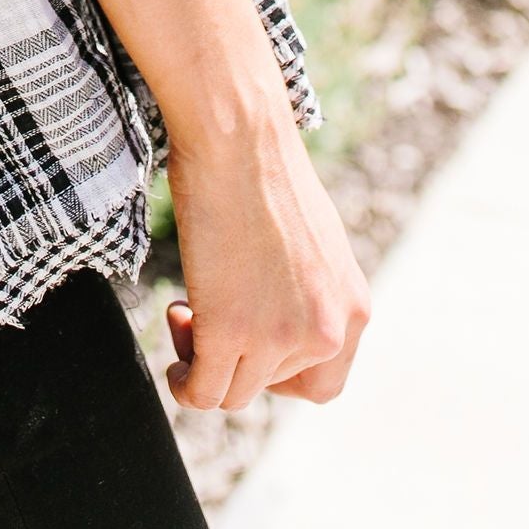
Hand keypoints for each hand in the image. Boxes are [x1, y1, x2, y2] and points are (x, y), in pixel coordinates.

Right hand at [161, 110, 369, 412]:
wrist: (238, 135)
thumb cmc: (264, 168)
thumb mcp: (314, 243)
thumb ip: (310, 291)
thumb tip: (280, 316)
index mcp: (353, 309)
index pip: (324, 382)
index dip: (281, 373)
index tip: (251, 342)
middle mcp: (326, 332)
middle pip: (274, 385)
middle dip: (239, 359)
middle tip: (208, 312)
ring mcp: (277, 336)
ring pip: (235, 392)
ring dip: (205, 365)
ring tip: (185, 314)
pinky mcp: (228, 330)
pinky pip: (204, 392)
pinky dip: (185, 385)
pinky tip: (175, 367)